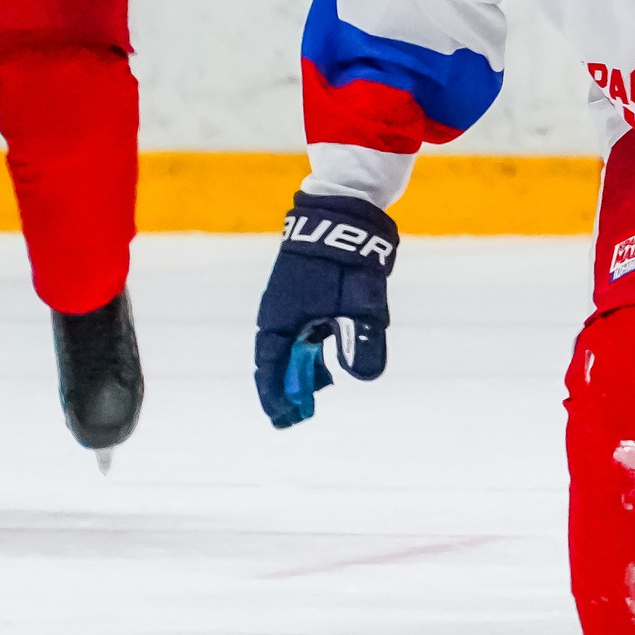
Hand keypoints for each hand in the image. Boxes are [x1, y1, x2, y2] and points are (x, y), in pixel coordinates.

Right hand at [254, 193, 398, 427]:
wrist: (342, 215)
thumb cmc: (347, 260)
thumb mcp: (360, 303)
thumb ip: (362, 340)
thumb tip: (364, 376)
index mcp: (281, 318)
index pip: (270, 366)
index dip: (276, 395)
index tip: (285, 419)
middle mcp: (279, 313)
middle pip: (278, 361)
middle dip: (287, 389)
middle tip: (298, 417)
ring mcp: (291, 303)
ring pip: (292, 346)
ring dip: (301, 372)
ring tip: (314, 397)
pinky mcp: (306, 295)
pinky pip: (302, 333)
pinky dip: (310, 353)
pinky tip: (326, 365)